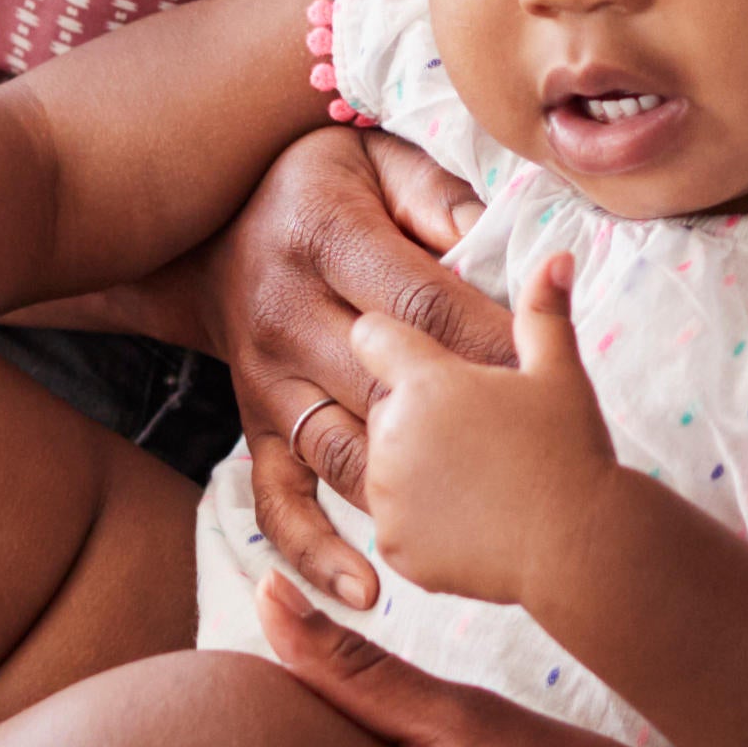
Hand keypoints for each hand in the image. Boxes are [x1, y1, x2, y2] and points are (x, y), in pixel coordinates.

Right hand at [194, 127, 503, 607]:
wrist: (203, 219)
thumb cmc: (319, 183)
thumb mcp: (376, 157)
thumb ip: (439, 198)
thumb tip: (498, 250)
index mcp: (326, 240)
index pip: (421, 304)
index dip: (488, 342)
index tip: (544, 371)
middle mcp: (286, 315)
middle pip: (388, 387)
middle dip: (465, 423)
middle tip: (530, 457)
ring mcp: (264, 381)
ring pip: (340, 452)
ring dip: (408, 491)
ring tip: (474, 527)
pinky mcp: (252, 428)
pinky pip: (277, 499)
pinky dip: (317, 551)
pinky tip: (366, 589)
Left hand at [344, 250, 625, 613]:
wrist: (579, 548)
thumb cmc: (571, 452)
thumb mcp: (561, 374)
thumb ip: (544, 312)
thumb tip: (556, 256)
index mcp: (425, 382)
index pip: (373, 336)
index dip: (392, 340)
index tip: (411, 350)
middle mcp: (392, 433)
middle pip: (382, 406)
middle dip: (415, 414)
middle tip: (476, 433)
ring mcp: (388, 493)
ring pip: (383, 465)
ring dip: (413, 468)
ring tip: (477, 477)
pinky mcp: (394, 542)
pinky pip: (395, 522)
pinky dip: (422, 523)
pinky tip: (471, 518)